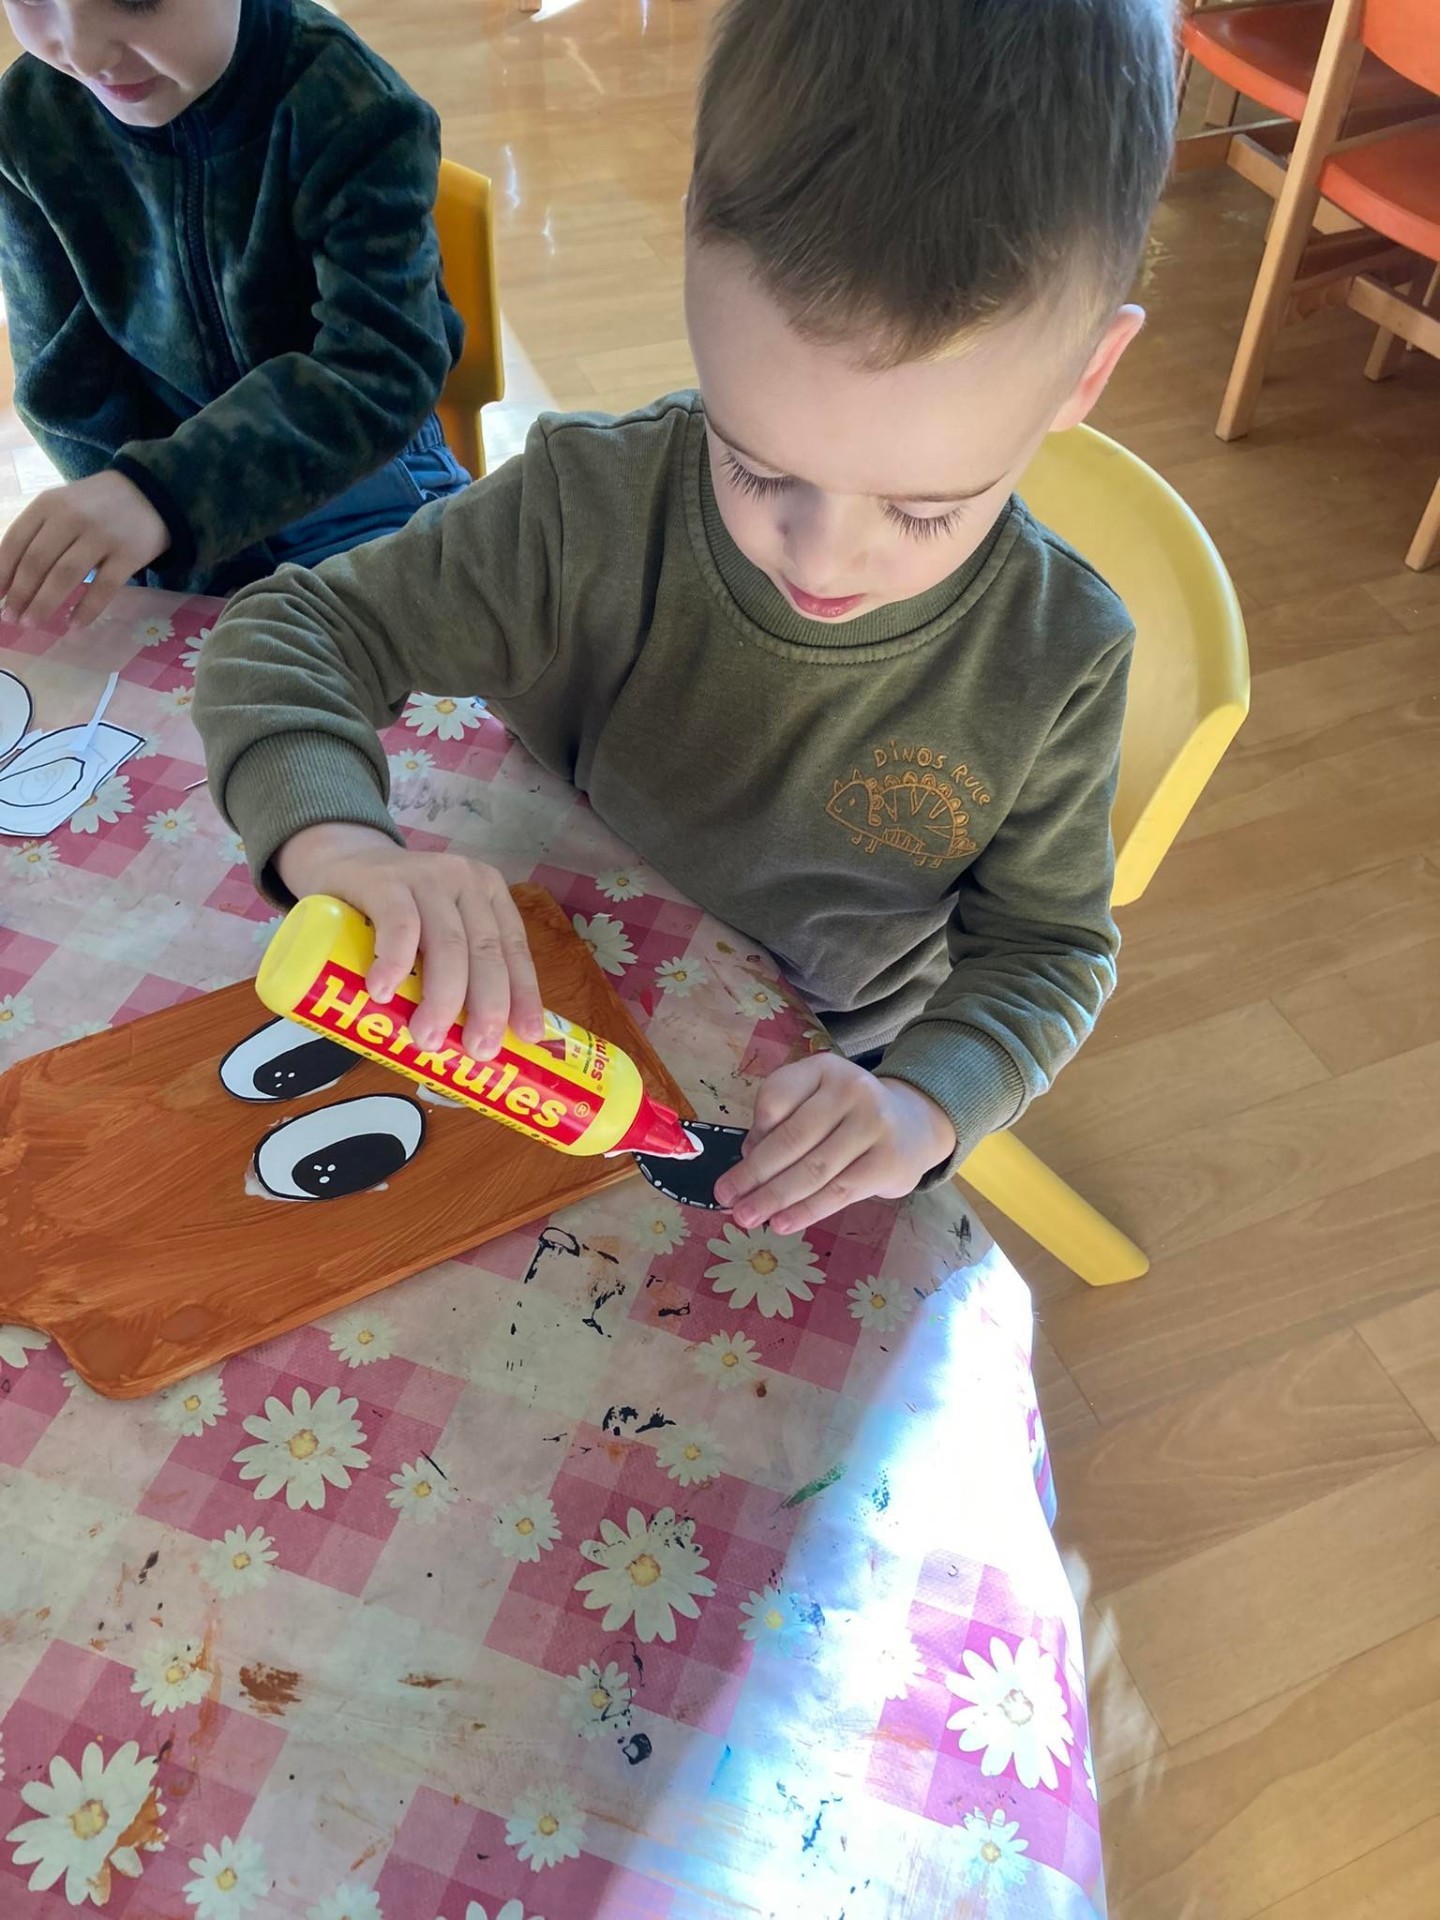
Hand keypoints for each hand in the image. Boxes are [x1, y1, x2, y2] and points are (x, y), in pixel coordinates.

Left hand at [0, 471, 168, 629]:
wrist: (149, 494)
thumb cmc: (95, 506)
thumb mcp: (60, 507)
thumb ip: (36, 534)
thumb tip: (6, 578)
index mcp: (48, 504)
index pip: (15, 541)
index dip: (1, 573)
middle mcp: (73, 517)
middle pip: (37, 561)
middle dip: (20, 594)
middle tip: (11, 618)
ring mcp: (103, 536)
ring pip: (66, 575)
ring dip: (44, 604)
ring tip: (32, 624)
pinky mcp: (129, 555)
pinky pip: (104, 588)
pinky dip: (87, 610)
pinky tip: (73, 626)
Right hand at [277, 822, 544, 1056]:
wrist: (340, 860)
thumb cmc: (393, 911)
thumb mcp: (435, 931)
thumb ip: (454, 968)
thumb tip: (466, 1043)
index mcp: (488, 896)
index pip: (514, 949)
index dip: (523, 994)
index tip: (527, 1036)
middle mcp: (465, 881)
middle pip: (484, 950)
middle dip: (486, 1005)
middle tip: (478, 1050)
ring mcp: (427, 876)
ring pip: (447, 943)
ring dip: (441, 996)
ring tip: (427, 1037)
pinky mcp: (386, 880)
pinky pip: (399, 924)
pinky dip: (395, 962)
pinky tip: (384, 993)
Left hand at [714, 1053, 956, 1233]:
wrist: (915, 1125)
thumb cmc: (850, 1117)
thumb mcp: (816, 1102)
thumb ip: (783, 1123)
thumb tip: (747, 1161)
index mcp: (823, 1069)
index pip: (776, 1097)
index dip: (753, 1131)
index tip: (739, 1157)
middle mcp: (851, 1089)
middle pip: (791, 1138)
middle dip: (753, 1173)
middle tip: (725, 1197)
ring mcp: (873, 1125)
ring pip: (812, 1169)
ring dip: (773, 1197)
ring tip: (746, 1217)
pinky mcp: (888, 1162)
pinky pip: (838, 1192)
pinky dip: (805, 1211)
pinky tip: (782, 1223)